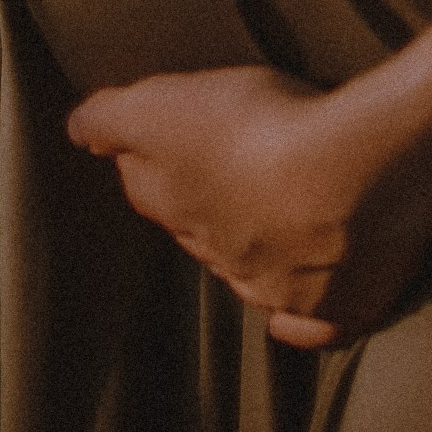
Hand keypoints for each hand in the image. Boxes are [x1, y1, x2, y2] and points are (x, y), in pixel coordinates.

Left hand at [67, 63, 427, 346]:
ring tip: (262, 224)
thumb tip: (76, 132)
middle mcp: (226, 255)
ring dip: (250, 254)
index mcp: (185, 208)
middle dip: (198, 206)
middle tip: (212, 173)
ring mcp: (282, 288)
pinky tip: (289, 319)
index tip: (148, 144)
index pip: (148, 188)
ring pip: (251, 276)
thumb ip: (113, 118)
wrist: (355, 181)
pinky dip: (300, 323)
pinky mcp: (341, 305)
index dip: (147, 161)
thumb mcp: (165, 104)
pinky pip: (314, 327)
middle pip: (198, 231)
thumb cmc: (263, 130)